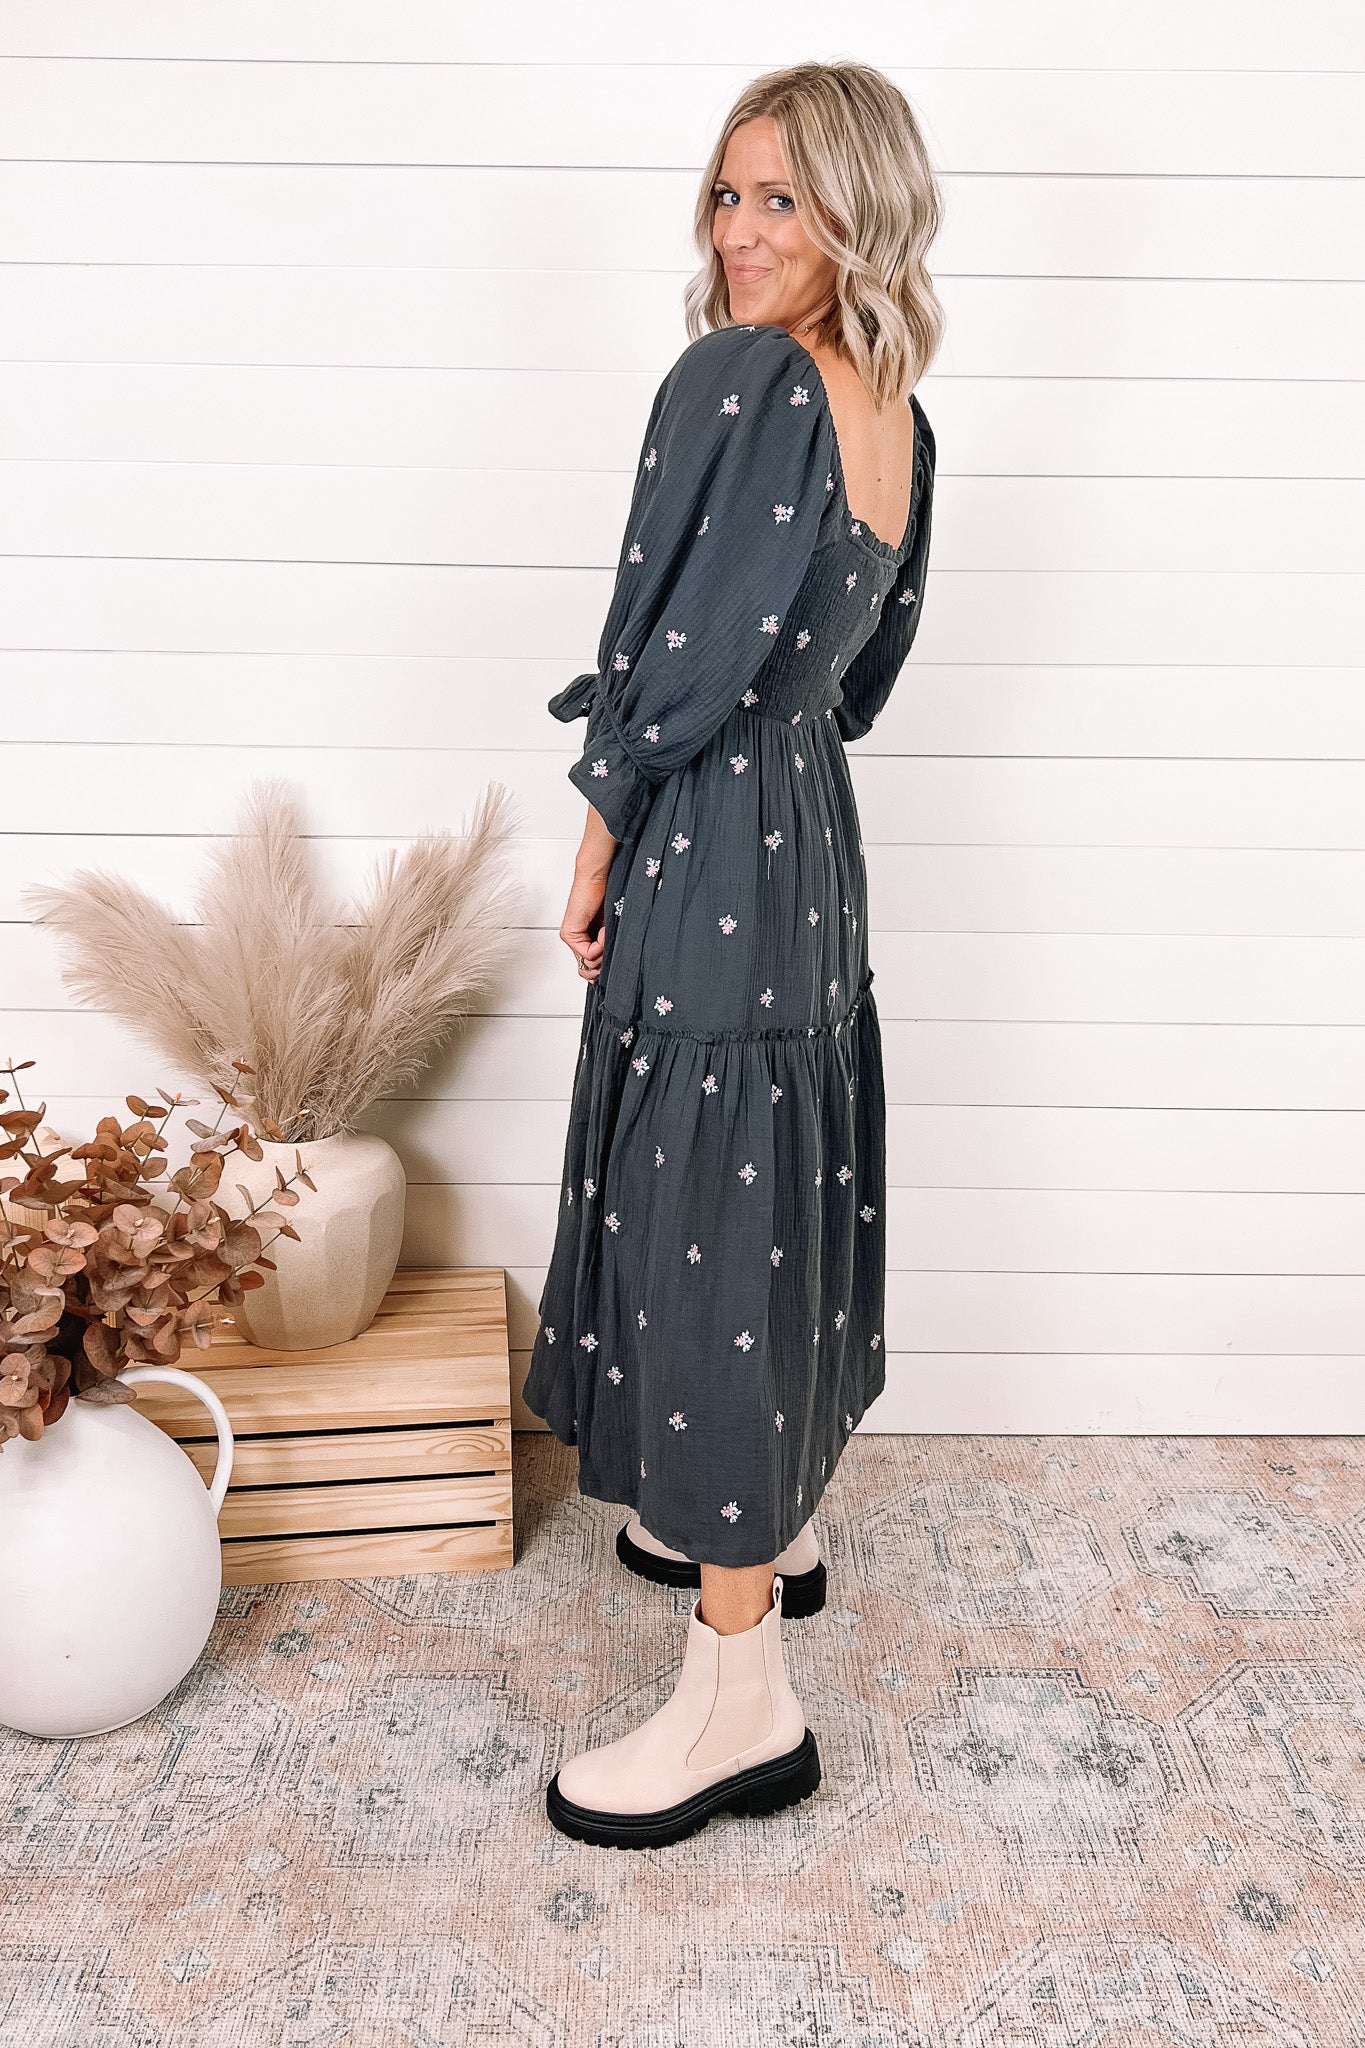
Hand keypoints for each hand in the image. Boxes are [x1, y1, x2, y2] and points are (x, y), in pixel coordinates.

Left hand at [561, 865, 607, 981]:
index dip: (604, 967)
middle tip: (611, 945)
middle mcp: (576, 941)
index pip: (590, 968)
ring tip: (608, 933)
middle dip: (603, 964)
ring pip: (588, 965)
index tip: (614, 954)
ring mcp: (571, 938)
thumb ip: (607, 948)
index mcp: (585, 940)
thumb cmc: (607, 896)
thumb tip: (606, 969)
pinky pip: (588, 954)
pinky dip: (601, 944)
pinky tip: (604, 929)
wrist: (598, 878)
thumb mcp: (611, 930)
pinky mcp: (569, 934)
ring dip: (603, 953)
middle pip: (588, 971)